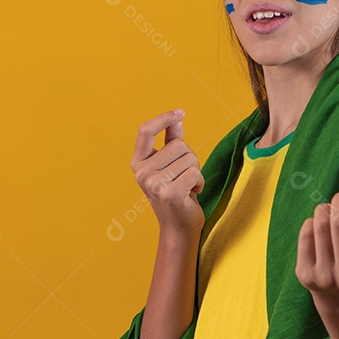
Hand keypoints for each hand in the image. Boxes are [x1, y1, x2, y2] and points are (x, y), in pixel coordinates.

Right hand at [130, 109, 205, 239]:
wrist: (178, 227)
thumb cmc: (176, 193)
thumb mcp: (171, 165)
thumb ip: (171, 141)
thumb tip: (177, 118)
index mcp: (138, 162)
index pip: (145, 131)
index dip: (163, 118)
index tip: (181, 112)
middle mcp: (141, 173)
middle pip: (178, 145)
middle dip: (190, 158)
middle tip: (185, 176)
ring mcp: (153, 184)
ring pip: (190, 159)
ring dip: (196, 172)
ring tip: (187, 186)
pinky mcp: (169, 194)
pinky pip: (195, 173)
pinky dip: (200, 182)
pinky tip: (191, 193)